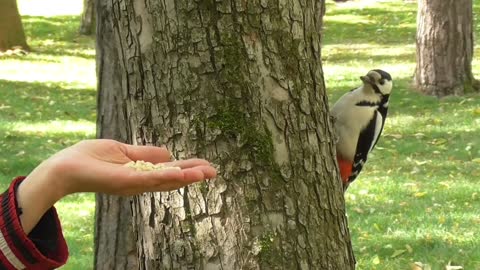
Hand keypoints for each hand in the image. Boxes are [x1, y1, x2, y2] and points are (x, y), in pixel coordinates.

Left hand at [17, 139, 216, 232]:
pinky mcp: (125, 182)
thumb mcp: (124, 150)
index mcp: (142, 172)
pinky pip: (150, 179)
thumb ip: (146, 153)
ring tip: (207, 173)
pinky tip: (182, 173)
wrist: (66, 166)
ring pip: (166, 181)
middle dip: (194, 175)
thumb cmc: (91, 158)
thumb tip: (168, 153)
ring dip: (187, 177)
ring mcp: (134, 183)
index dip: (188, 167)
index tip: (206, 165)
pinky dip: (166, 177)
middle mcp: (141, 181)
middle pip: (173, 178)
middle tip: (215, 172)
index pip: (170, 170)